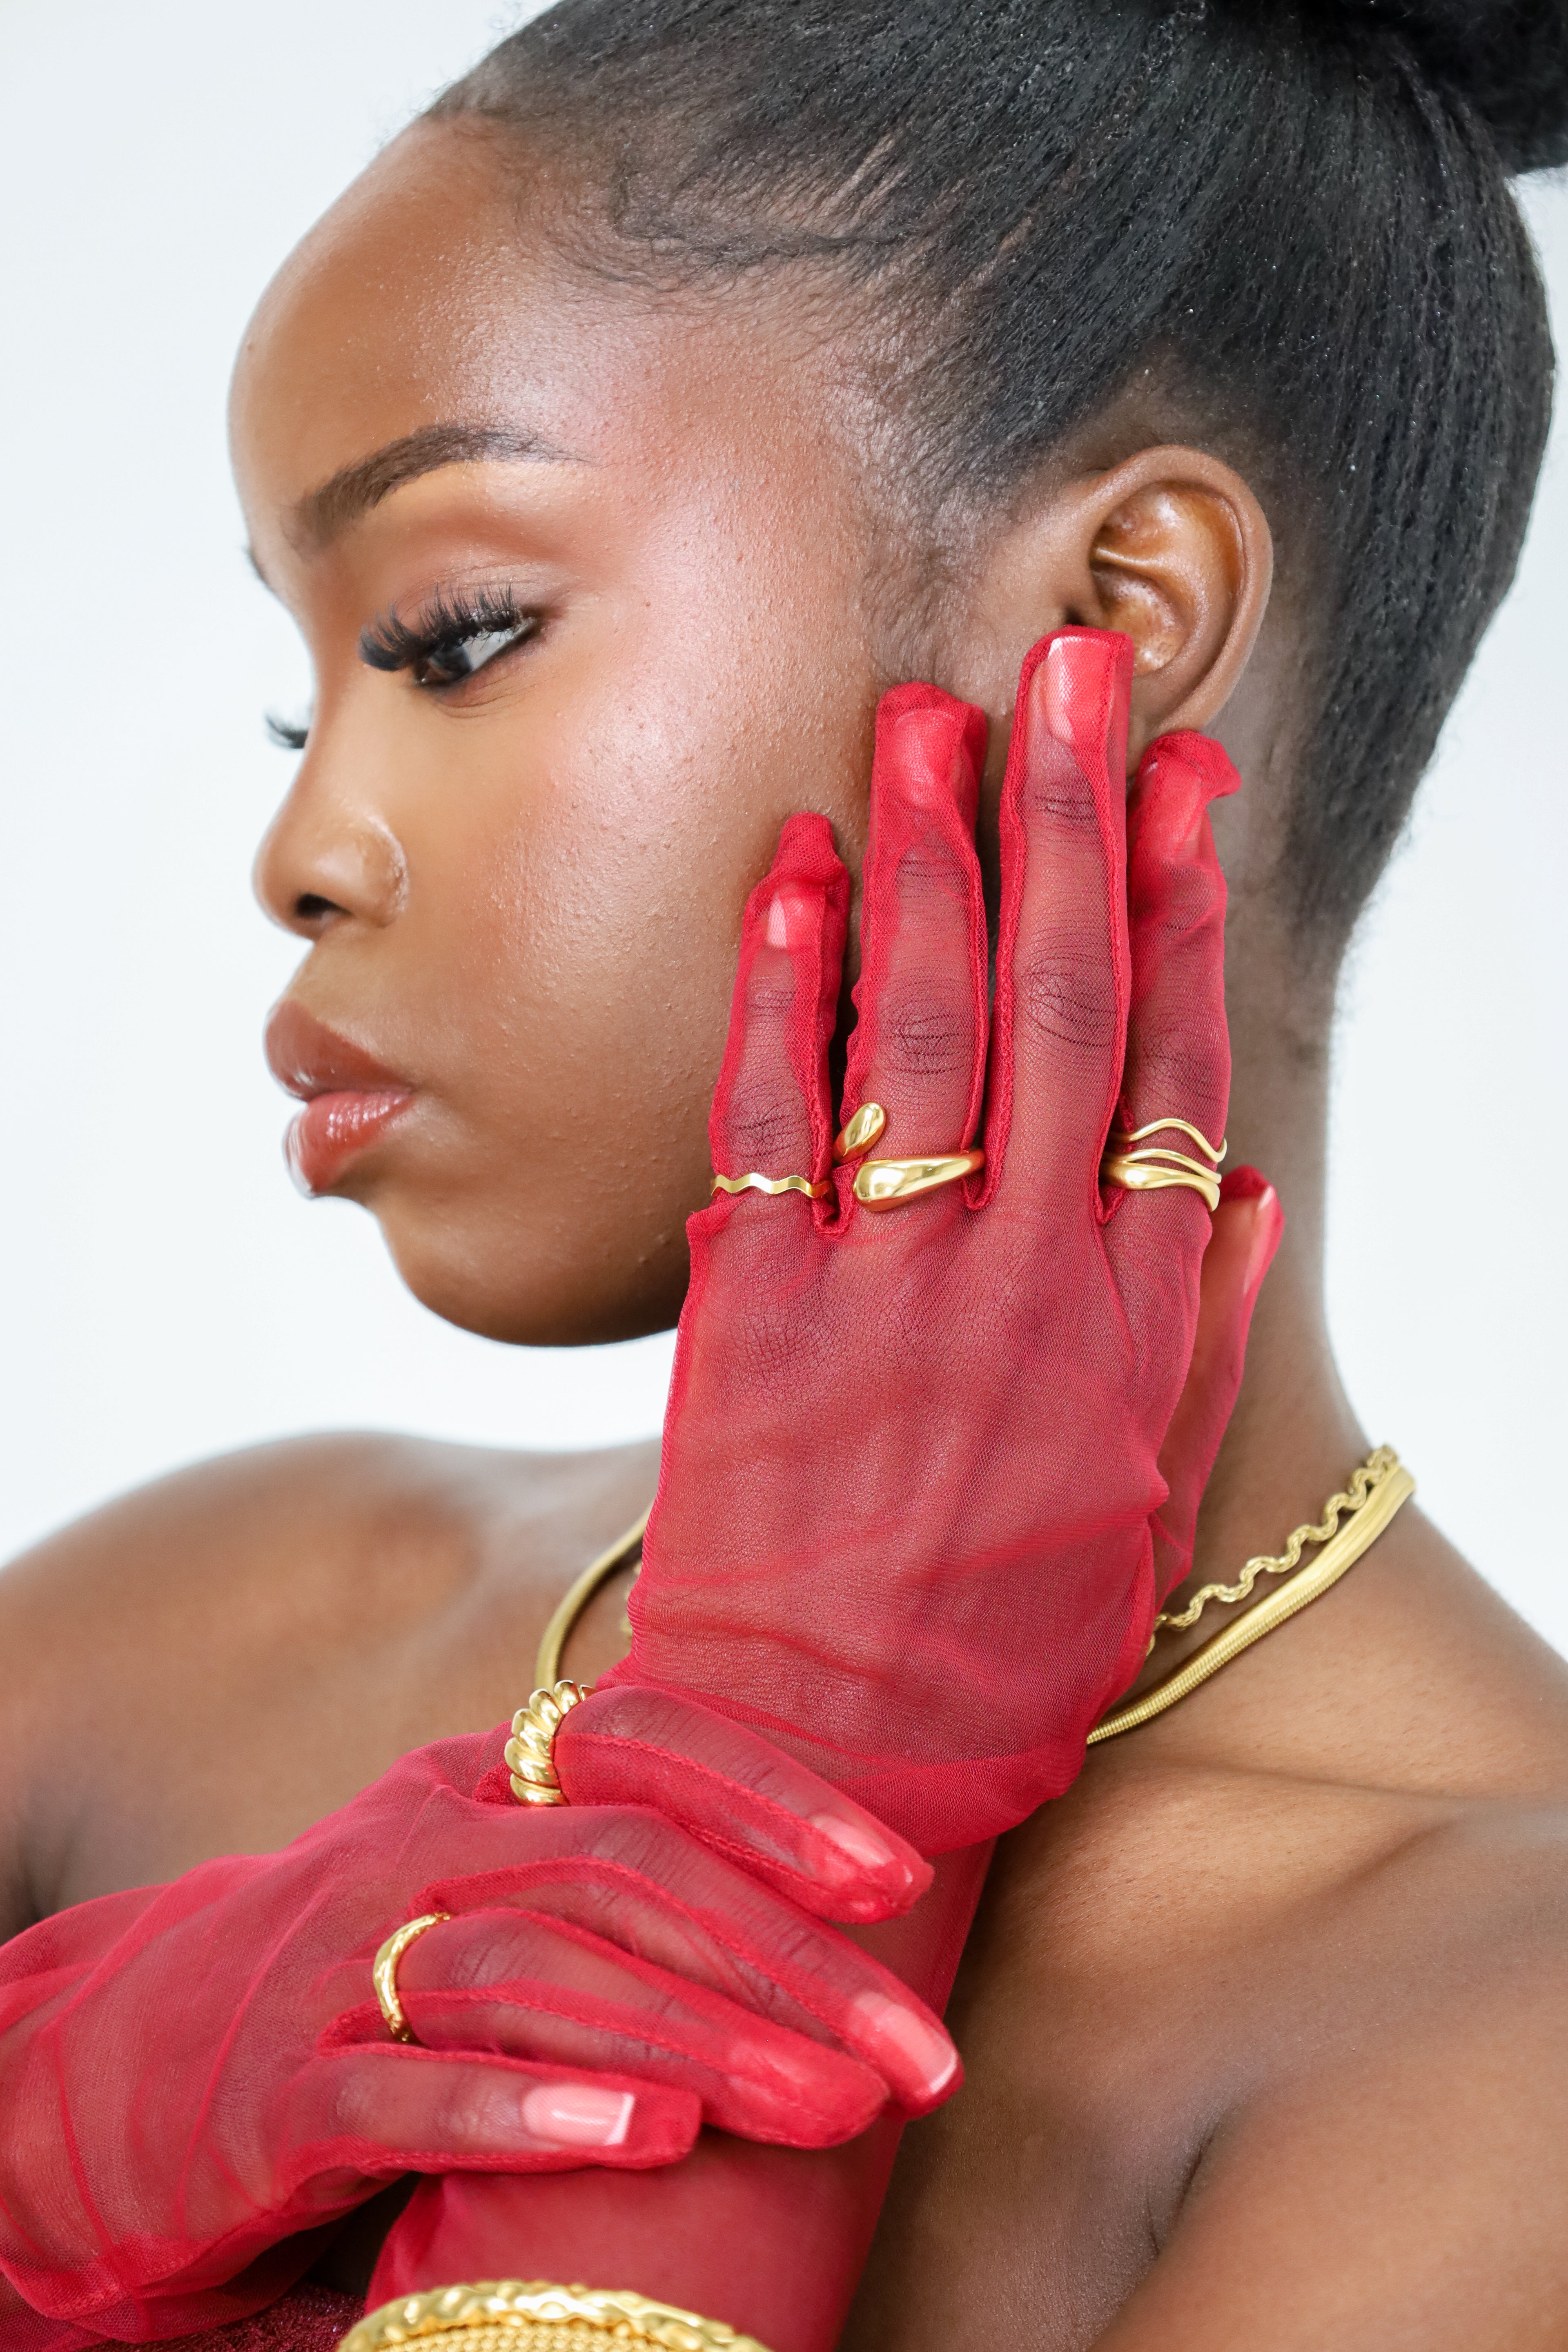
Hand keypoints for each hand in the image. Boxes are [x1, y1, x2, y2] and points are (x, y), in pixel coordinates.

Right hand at [0, 1695, 950, 2341]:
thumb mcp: (488, 1896)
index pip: (642, 1738)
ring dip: (697, 2039)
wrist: (120, 2073)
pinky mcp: (278, 2092)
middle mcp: (418, 1843)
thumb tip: (828, 1934)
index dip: (774, 1795)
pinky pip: (410, 2089)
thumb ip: (615, 1885)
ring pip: (538, 1970)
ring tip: (825, 2110)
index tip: (894, 1878)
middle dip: (786, 1959)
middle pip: (622, 1865)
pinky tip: (643, 2145)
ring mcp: (341, 1962)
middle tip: (912, 2057)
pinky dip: (530, 2112)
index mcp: (478, 1783)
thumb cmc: (361, 1980)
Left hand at [606, 627, 1281, 1853]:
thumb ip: (1198, 1336)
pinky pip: (769, 1116)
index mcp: (1127, 1324)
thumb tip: (1245, 1176)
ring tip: (933, 712)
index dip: (1181, 912)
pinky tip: (793, 868)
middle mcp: (1019, 1277)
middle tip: (1071, 668)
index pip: (1169, 1069)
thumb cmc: (995, 1650)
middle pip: (1055, 1007)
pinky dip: (782, 988)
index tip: (1185, 780)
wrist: (818, 1765)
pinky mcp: (753, 1308)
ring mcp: (885, 1284)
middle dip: (1068, 825)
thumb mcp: (1141, 1506)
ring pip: (922, 1030)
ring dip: (931, 860)